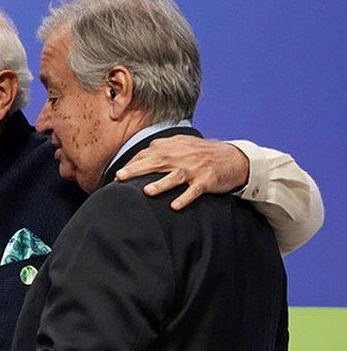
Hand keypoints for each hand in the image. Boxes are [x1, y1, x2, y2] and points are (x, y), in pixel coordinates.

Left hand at [116, 135, 249, 209]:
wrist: (233, 157)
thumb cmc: (201, 153)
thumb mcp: (181, 144)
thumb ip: (160, 148)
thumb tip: (137, 157)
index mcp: (172, 147)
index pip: (147, 154)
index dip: (131, 163)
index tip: (117, 174)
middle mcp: (181, 156)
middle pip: (156, 162)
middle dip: (137, 170)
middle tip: (120, 177)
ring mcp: (194, 169)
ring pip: (174, 176)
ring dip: (160, 184)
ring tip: (146, 191)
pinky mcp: (206, 181)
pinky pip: (194, 191)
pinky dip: (185, 198)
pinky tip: (174, 206)